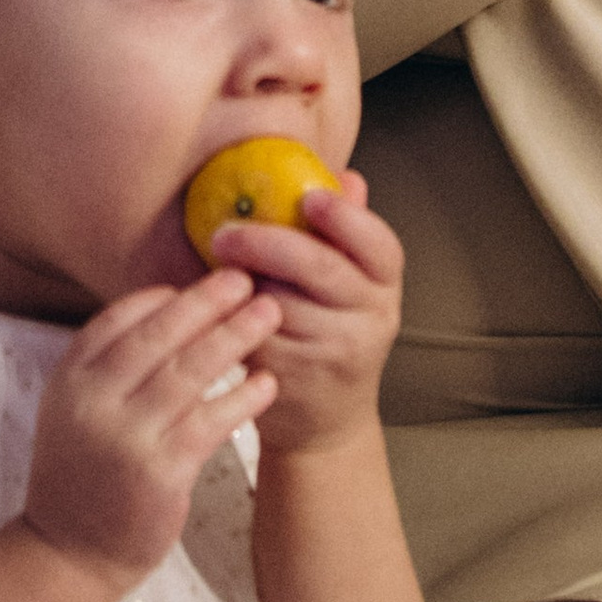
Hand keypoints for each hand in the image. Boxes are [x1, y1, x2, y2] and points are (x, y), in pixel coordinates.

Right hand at [22, 265, 281, 584]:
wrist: (70, 553)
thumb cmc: (86, 474)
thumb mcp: (77, 410)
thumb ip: (111, 366)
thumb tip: (169, 309)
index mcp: (71, 378)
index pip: (120, 317)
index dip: (166, 295)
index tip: (204, 281)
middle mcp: (93, 401)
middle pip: (158, 334)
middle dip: (207, 301)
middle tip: (245, 279)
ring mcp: (126, 436)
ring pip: (190, 371)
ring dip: (234, 336)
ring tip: (269, 315)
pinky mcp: (160, 472)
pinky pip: (211, 421)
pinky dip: (243, 397)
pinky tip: (267, 383)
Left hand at [202, 174, 402, 457]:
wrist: (328, 423)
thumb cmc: (333, 335)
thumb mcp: (353, 287)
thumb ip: (346, 234)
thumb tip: (346, 177)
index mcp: (385, 286)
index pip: (378, 245)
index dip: (345, 217)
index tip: (309, 196)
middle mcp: (371, 319)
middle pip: (319, 268)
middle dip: (266, 242)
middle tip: (225, 232)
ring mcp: (335, 353)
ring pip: (279, 302)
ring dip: (242, 283)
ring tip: (219, 272)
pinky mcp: (295, 380)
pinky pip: (254, 336)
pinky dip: (230, 318)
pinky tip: (217, 309)